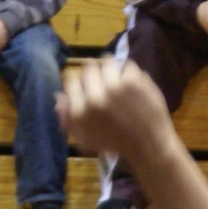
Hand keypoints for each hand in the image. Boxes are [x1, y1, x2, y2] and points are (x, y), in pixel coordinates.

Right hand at [58, 54, 178, 159]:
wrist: (149, 146)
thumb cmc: (116, 144)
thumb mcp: (86, 138)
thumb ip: (69, 118)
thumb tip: (58, 96)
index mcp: (80, 111)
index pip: (71, 80)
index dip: (81, 81)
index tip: (89, 85)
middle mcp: (95, 97)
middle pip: (89, 67)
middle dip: (96, 73)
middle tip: (106, 81)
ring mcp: (115, 87)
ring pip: (107, 62)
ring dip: (112, 69)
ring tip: (119, 79)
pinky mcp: (134, 81)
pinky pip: (127, 65)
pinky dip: (130, 73)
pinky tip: (132, 84)